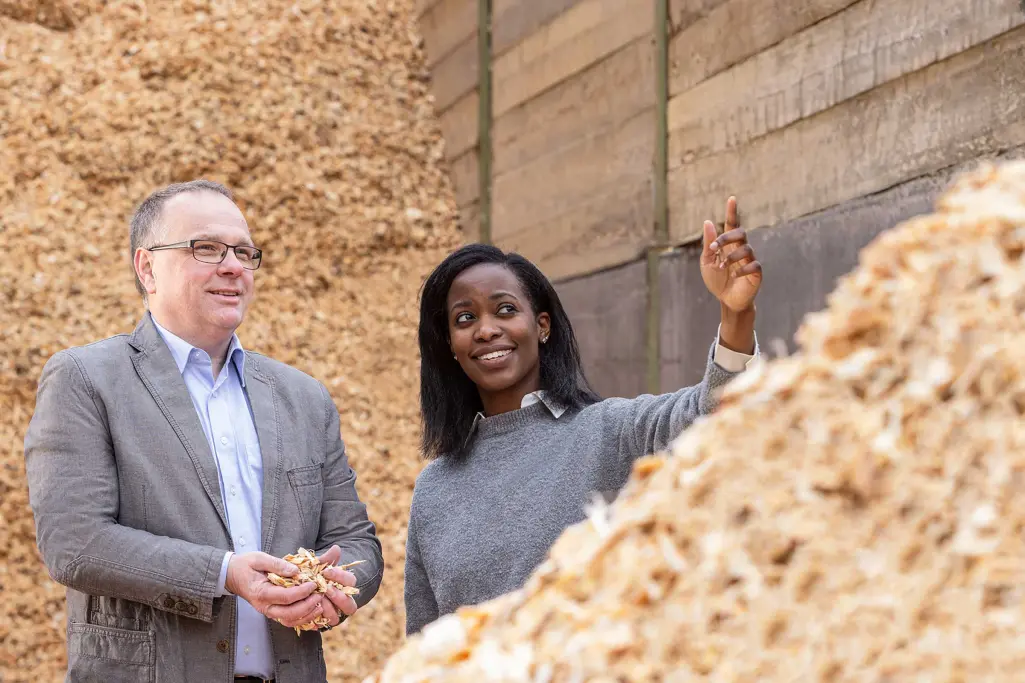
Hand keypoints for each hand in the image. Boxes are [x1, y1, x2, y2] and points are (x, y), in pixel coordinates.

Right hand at [225, 552, 324, 627]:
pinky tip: (313, 611)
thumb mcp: (259, 559)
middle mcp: (264, 606)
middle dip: (308, 606)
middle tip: (320, 594)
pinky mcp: (272, 612)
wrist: (232, 575)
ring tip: (320, 604)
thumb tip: (296, 571)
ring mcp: (268, 611)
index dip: (302, 592)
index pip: (285, 597)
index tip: (314, 583)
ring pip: (290, 621)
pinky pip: (288, 620)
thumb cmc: (245, 565)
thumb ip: (277, 564)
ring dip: (307, 615)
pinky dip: (302, 619)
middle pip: (289, 613)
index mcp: (260, 592)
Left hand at [312, 545, 359, 628]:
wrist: (299, 588)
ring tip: (317, 599)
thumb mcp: (317, 567)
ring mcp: (332, 615)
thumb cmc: (311, 575)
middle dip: (339, 597)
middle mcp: (342, 603)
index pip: (351, 582)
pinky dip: (315, 618)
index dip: (340, 577)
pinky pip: (321, 625)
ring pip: (336, 617)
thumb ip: (327, 559)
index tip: (326, 571)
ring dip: (328, 609)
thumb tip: (336, 548)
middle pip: (350, 605)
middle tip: (326, 589)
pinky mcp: (320, 623)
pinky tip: (308, 609)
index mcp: (344, 587)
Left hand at [700, 196, 762, 313]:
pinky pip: (753, 265)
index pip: (732, 225)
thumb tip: (708, 222)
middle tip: (714, 247)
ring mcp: (750, 260)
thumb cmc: (717, 280)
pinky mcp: (756, 272)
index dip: (732, 212)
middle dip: (727, 237)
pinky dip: (741, 269)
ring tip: (720, 268)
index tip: (731, 198)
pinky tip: (733, 275)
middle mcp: (741, 249)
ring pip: (746, 249)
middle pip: (741, 233)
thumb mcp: (707, 262)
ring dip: (730, 257)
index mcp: (729, 245)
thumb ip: (708, 244)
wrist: (726, 300)